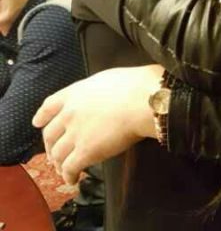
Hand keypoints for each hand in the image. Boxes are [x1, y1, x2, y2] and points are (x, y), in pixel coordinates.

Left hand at [32, 65, 162, 184]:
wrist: (143, 100)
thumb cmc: (135, 86)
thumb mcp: (107, 79)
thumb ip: (94, 91)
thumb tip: (98, 98)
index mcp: (75, 93)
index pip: (49, 105)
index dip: (42, 116)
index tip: (38, 122)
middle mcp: (69, 113)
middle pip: (50, 134)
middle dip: (50, 146)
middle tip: (55, 153)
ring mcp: (75, 134)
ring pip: (57, 154)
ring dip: (59, 164)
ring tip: (64, 170)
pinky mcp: (85, 152)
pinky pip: (69, 168)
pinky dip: (69, 176)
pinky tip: (74, 179)